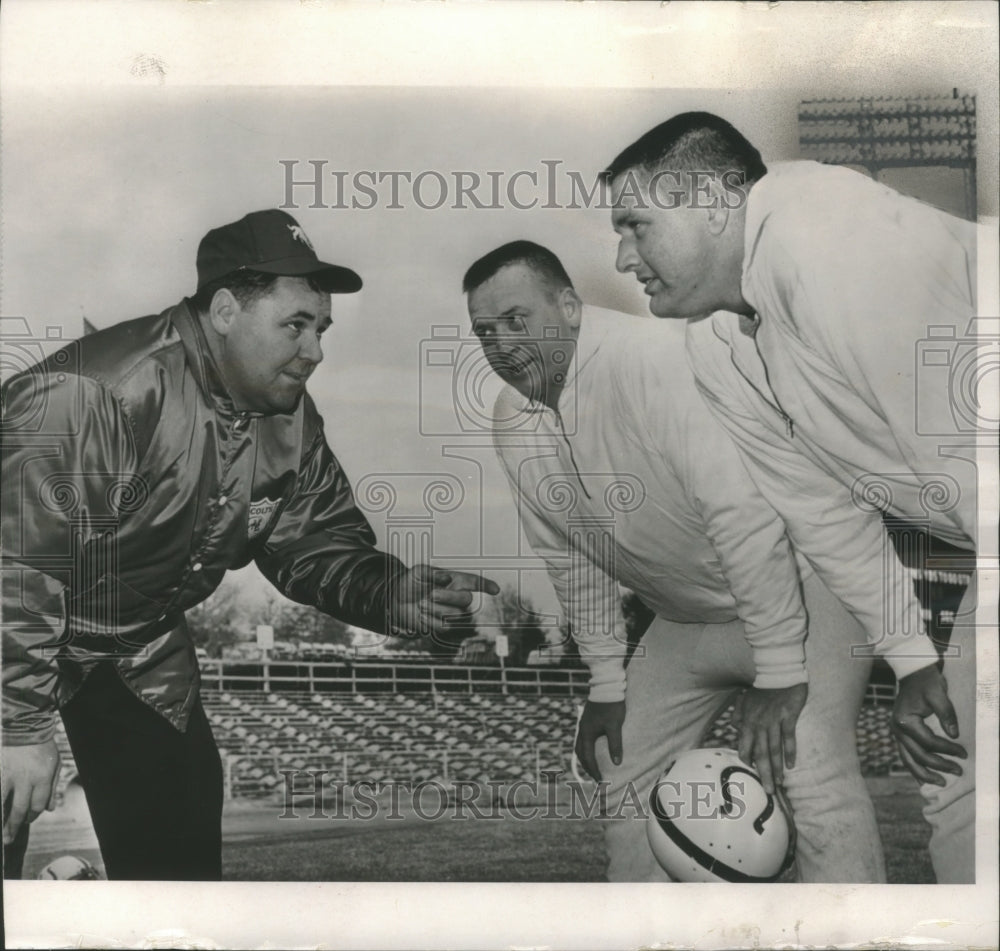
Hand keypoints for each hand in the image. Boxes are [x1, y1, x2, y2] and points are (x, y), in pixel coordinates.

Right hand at [2, 739, 60, 844]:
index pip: (38, 805)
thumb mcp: (55, 764)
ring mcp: (10, 776)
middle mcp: (26, 779)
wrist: (25, 727)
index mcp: (43, 777)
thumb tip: (50, 809)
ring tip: (0, 835)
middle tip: (10, 839)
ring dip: (1, 823)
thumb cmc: (42, 747)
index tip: (29, 819)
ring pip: (3, 806)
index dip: (33, 815)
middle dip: (15, 826)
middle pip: (21, 809)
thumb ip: (52, 787)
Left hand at [390, 564, 499, 639]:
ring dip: (436, 609)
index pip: (474, 582)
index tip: (495, 590)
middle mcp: (455, 596)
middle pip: (467, 600)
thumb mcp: (418, 572)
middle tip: (430, 594)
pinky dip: (429, 620)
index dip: (486, 586)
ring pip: (456, 615)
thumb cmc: (409, 583)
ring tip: (421, 604)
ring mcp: (449, 611)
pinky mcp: (441, 625)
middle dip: (449, 597)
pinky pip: (443, 626)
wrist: (396, 600)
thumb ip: (432, 573)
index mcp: (453, 580)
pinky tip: (421, 614)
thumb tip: (447, 578)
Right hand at [574, 700, 625, 781]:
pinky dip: (587, 748)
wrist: (606, 686)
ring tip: (593, 766)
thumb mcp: (614, 726)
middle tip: (595, 777)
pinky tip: (594, 748)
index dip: (593, 770)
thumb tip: (616, 763)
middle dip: (587, 766)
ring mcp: (584, 724)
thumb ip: (615, 745)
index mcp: (587, 733)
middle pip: (580, 753)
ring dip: (586, 757)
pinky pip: (583, 738)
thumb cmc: (611, 706)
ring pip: (580, 745)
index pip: (587, 757)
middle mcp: (582, 730)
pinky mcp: (588, 719)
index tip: (600, 781)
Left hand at [733, 683, 807, 793]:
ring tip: (778, 783)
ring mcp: (774, 720)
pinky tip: (791, 765)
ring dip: (776, 767)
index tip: (749, 776)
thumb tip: (736, 727)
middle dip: (762, 772)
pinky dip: (789, 751)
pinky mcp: (788, 716)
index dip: (747, 760)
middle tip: (766, 791)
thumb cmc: (762, 688)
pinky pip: (788, 737)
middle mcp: (759, 723)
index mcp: (748, 721)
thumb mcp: (745, 700)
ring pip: (774, 748)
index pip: (745, 745)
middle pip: (760, 752)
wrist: (778, 672)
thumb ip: (739, 714)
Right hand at [891, 664, 965, 785]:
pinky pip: (906, 755)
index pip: (929, 742)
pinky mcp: (899, 734)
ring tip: (941, 782)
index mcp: (905, 721)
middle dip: (939, 766)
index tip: (964, 753)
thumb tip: (955, 735)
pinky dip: (915, 767)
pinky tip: (924, 778)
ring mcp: (896, 733)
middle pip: (918, 755)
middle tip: (959, 771)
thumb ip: (946, 714)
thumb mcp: (938, 694)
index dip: (948, 750)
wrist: (913, 674)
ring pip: (908, 760)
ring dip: (924, 773)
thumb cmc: (926, 683)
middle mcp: (897, 729)